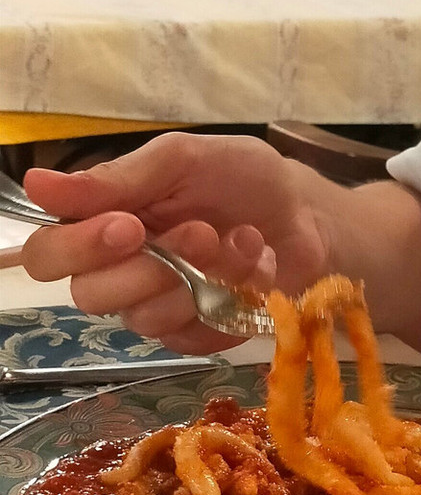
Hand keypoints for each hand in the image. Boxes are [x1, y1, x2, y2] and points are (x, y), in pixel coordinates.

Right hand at [20, 133, 331, 353]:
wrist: (309, 211)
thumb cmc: (245, 178)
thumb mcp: (186, 159)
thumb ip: (119, 177)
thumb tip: (36, 183)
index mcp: (105, 222)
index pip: (48, 254)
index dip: (77, 247)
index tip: (129, 226)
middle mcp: (122, 269)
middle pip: (90, 295)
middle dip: (150, 265)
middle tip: (199, 230)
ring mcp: (161, 305)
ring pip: (143, 318)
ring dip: (201, 273)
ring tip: (239, 238)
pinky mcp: (200, 333)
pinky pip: (192, 334)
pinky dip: (230, 294)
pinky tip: (255, 265)